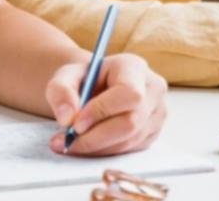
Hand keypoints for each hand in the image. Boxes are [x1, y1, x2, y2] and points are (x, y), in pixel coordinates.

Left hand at [43, 53, 167, 155]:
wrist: (97, 87)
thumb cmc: (85, 79)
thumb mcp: (66, 75)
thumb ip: (61, 90)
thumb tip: (67, 118)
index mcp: (134, 67)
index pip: (128, 93)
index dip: (103, 111)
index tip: (75, 124)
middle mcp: (153, 90)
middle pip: (130, 122)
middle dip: (95, 137)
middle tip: (66, 141)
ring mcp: (157, 113)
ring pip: (129, 141)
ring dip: (96, 148)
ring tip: (70, 143)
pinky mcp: (152, 133)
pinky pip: (129, 150)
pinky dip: (104, 152)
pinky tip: (87, 144)